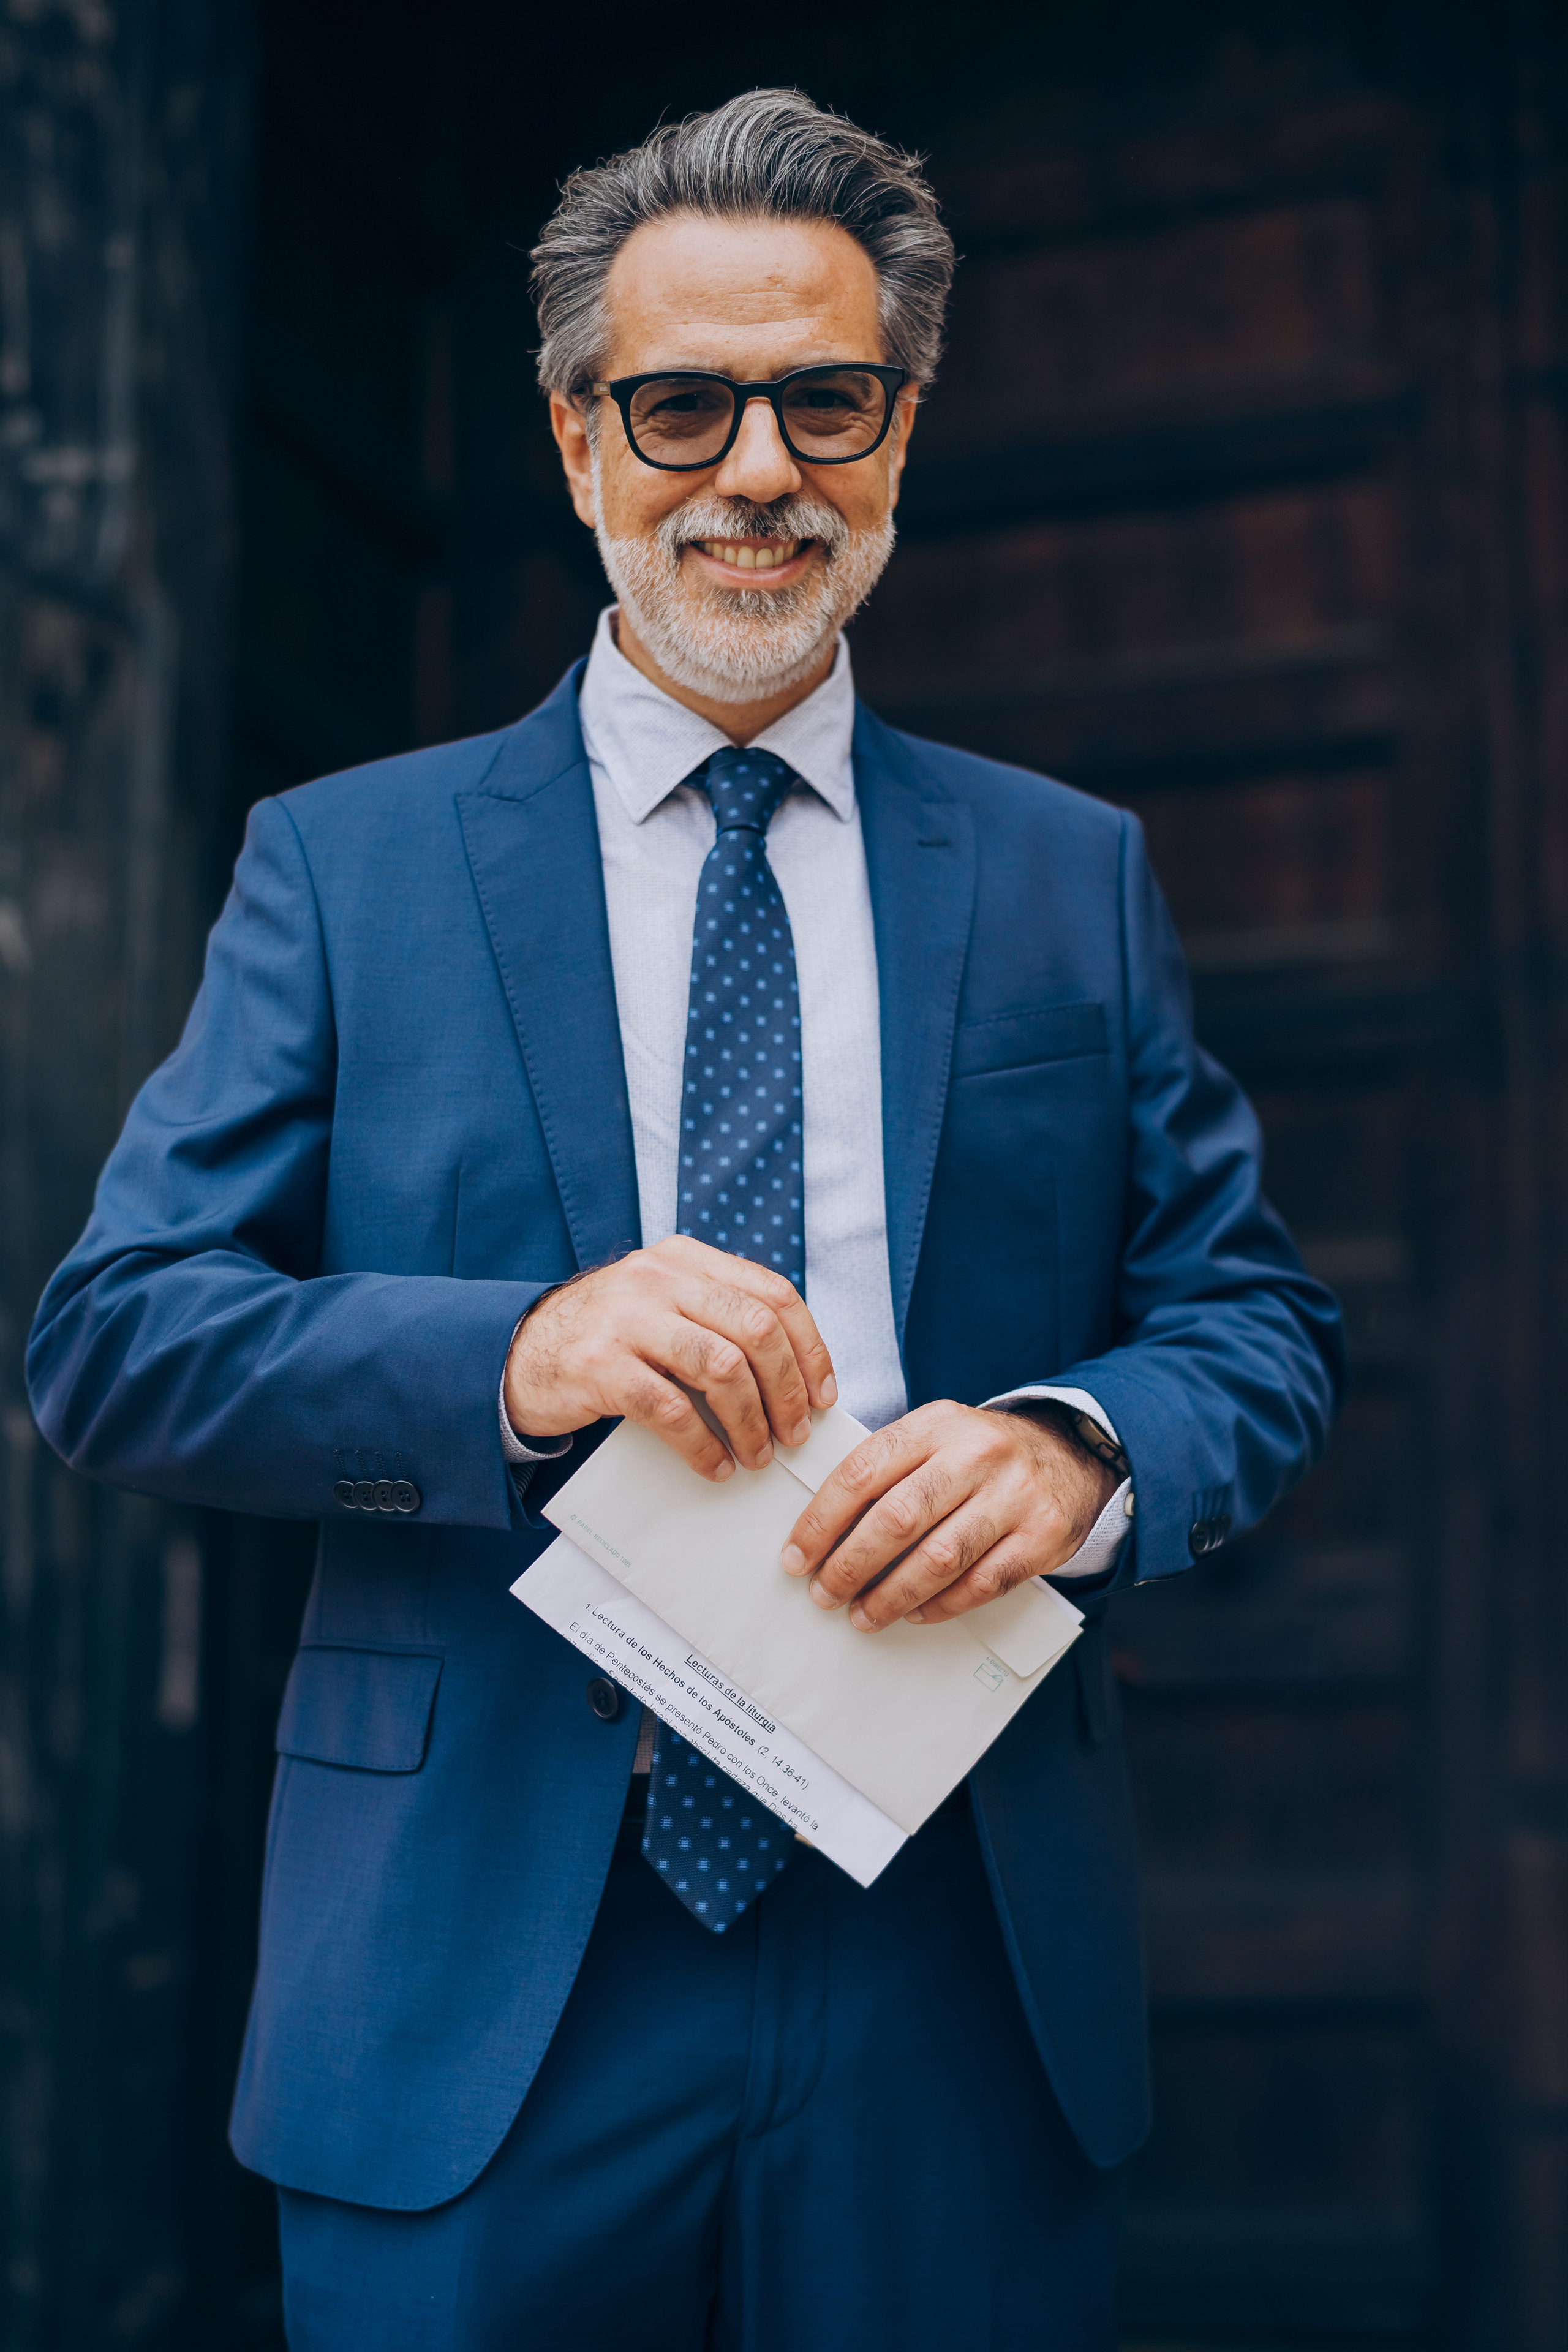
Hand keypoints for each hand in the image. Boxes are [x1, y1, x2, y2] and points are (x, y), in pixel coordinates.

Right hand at [503, 1235, 836, 1481]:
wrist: (520, 1356)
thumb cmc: (608, 1340)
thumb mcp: (663, 1306)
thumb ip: (717, 1318)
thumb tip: (797, 1376)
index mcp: (684, 1259)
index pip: (772, 1293)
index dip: (809, 1348)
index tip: (823, 1395)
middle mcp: (658, 1278)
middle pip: (755, 1328)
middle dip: (787, 1389)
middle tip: (795, 1434)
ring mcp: (626, 1318)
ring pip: (720, 1367)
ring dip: (751, 1421)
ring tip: (757, 1455)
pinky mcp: (599, 1365)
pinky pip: (670, 1409)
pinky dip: (702, 1445)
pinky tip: (713, 1465)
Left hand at [780, 1402, 1117, 1628]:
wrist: (1070, 1454)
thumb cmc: (980, 1455)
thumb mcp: (935, 1438)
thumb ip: (887, 1471)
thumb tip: (822, 1533)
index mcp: (937, 1425)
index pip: (864, 1472)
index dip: (821, 1521)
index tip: (797, 1557)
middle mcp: (976, 1454)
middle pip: (898, 1518)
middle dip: (850, 1564)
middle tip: (824, 1593)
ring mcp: (1013, 1496)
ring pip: (939, 1558)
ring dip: (891, 1595)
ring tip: (862, 1614)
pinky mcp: (1042, 1536)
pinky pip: (981, 1583)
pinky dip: (940, 1605)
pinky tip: (914, 1613)